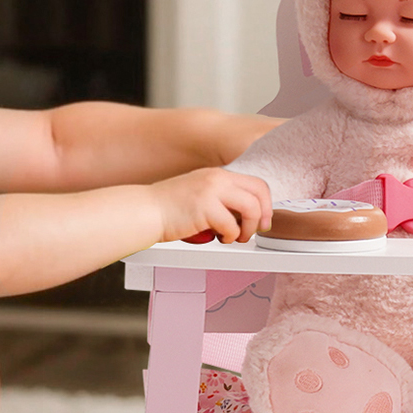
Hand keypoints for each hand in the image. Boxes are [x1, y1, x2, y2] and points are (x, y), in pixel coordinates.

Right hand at [151, 167, 269, 244]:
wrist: (146, 211)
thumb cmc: (170, 209)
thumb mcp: (201, 194)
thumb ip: (223, 199)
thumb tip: (246, 216)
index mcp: (218, 175)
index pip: (256, 183)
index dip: (266, 204)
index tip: (263, 220)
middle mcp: (217, 178)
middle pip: (259, 192)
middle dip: (263, 216)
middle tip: (256, 231)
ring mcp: (211, 191)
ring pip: (251, 208)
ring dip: (249, 228)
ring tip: (236, 237)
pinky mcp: (205, 207)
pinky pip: (232, 225)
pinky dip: (230, 236)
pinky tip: (219, 238)